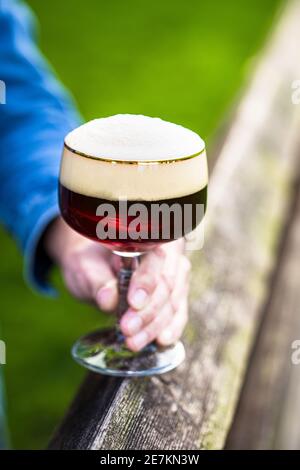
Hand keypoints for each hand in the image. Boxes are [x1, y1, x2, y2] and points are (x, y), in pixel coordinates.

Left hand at [45, 217, 189, 350]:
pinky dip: (171, 328)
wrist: (96, 267)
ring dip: (155, 325)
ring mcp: (175, 275)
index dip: (145, 283)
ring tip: (134, 342)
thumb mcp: (83, 266)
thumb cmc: (90, 262)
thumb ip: (95, 279)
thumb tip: (108, 298)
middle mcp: (168, 254)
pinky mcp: (175, 296)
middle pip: (166, 285)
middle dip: (147, 312)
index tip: (133, 303)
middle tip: (127, 330)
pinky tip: (162, 340)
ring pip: (173, 302)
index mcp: (146, 237)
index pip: (153, 260)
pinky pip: (179, 313)